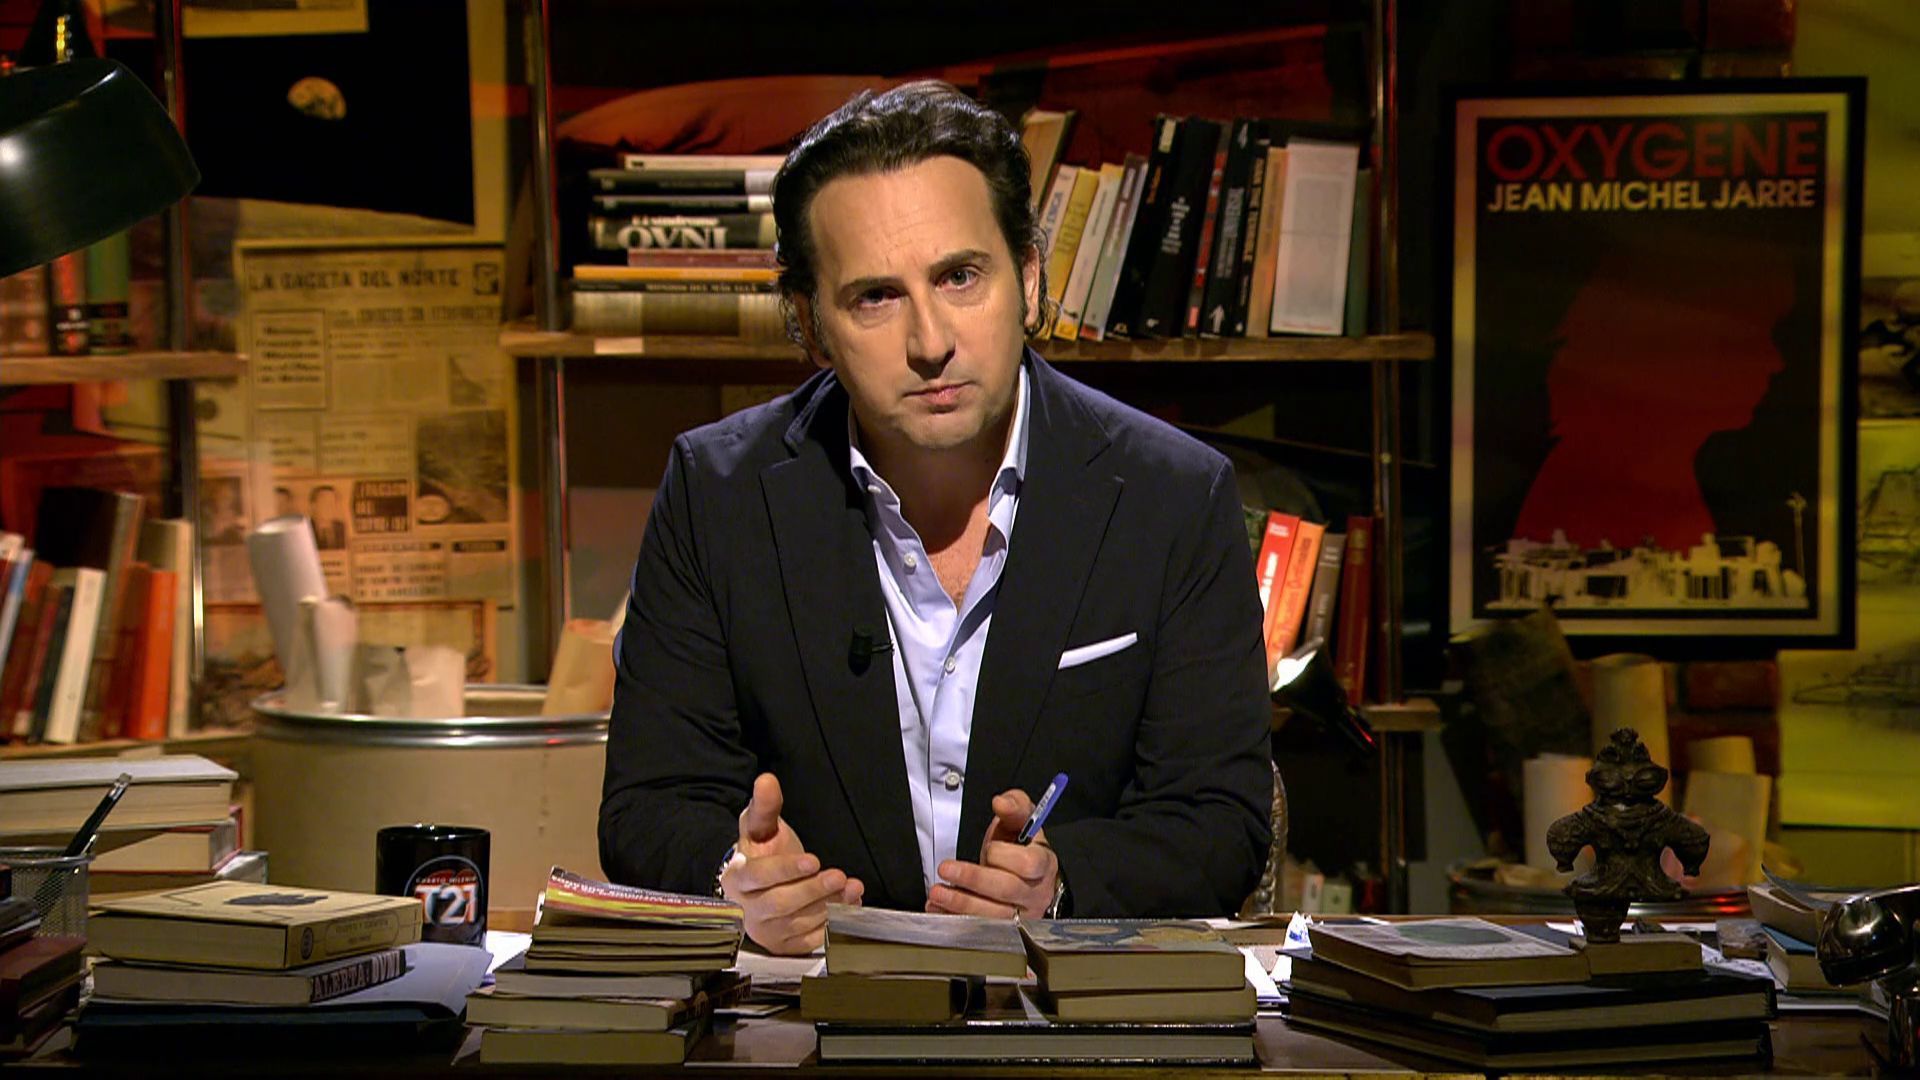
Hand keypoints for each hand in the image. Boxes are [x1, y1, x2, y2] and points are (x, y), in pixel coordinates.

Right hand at [722, 773, 863, 954]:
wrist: (754, 889)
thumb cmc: (759, 855)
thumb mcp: (759, 827)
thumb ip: (765, 806)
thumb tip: (767, 781)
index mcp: (739, 878)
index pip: (759, 876)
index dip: (786, 869)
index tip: (813, 860)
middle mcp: (748, 909)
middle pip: (780, 903)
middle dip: (812, 890)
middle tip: (838, 876)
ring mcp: (766, 931)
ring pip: (799, 922)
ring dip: (829, 906)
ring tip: (852, 888)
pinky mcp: (784, 945)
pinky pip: (810, 940)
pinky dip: (833, 924)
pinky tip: (849, 906)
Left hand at [928, 789, 1057, 919]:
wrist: (1026, 878)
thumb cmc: (1021, 848)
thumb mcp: (1021, 821)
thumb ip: (1014, 805)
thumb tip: (1001, 802)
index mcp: (1043, 863)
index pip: (1029, 863)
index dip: (1005, 856)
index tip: (988, 848)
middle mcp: (1035, 893)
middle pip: (1006, 890)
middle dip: (973, 879)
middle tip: (946, 868)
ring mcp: (1020, 916)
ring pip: (992, 915)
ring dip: (961, 903)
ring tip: (937, 892)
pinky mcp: (1003, 931)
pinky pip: (978, 930)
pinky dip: (955, 919)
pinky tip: (938, 908)